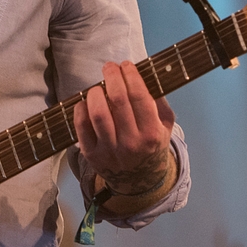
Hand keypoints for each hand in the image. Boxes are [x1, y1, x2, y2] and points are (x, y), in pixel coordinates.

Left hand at [74, 61, 175, 198]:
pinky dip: (81, 109)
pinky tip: (86, 101)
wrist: (138, 181)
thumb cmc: (151, 146)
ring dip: (95, 92)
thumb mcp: (165, 126)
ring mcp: (110, 150)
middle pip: (118, 100)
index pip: (139, 96)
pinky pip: (81, 127)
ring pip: (98, 113)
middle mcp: (131, 143)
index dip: (131, 75)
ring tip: (98, 87)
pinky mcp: (92, 155)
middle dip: (112, 77)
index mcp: (152, 134)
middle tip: (110, 67)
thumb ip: (160, 102)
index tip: (126, 65)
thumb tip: (145, 75)